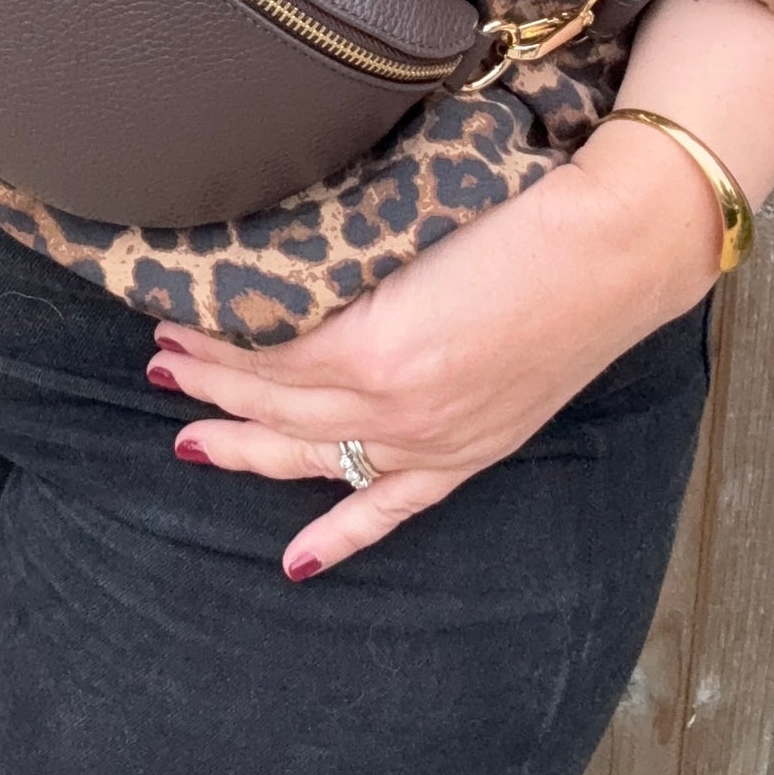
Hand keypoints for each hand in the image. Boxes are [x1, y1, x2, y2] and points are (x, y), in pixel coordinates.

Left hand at [145, 127, 722, 580]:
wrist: (612, 249)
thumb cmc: (519, 213)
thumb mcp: (409, 232)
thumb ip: (342, 268)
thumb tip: (275, 274)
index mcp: (373, 341)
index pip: (265, 362)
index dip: (211, 348)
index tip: (170, 325)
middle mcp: (395, 402)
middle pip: (277, 409)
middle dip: (209, 391)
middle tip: (161, 369)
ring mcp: (433, 437)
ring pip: (315, 457)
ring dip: (247, 447)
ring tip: (190, 436)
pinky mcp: (469, 452)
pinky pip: (392, 508)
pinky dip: (342, 534)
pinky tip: (296, 561)